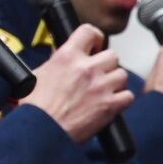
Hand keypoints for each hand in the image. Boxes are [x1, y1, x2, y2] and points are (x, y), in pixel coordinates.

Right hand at [20, 25, 133, 142]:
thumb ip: (55, 62)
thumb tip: (63, 54)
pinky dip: (121, 100)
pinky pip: (128, 96)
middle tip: (97, 74)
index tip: (95, 45)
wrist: (40, 131)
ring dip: (114, 82)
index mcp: (67, 57)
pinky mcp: (109, 105)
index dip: (95, 38)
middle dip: (106, 65)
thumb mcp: (38, 75)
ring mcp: (100, 86)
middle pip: (112, 55)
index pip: (88, 32)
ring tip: (102, 91)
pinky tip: (109, 103)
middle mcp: (86, 68)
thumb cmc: (35, 108)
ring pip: (122, 74)